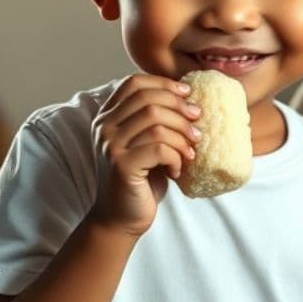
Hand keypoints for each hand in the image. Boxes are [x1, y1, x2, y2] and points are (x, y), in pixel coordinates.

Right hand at [90, 75, 200, 235]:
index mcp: (108, 116)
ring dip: (182, 137)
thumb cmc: (141, 180)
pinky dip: (176, 157)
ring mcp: (110, 145)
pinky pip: (159, 148)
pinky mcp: (121, 165)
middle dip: (180, 111)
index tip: (188, 94)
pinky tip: (177, 171)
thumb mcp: (147, 144)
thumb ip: (156, 121)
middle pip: (149, 100)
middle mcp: (105, 127)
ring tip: (190, 153)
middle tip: (197, 129)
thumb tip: (191, 99)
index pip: (134, 83)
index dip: (164, 84)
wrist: (121, 218)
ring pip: (156, 123)